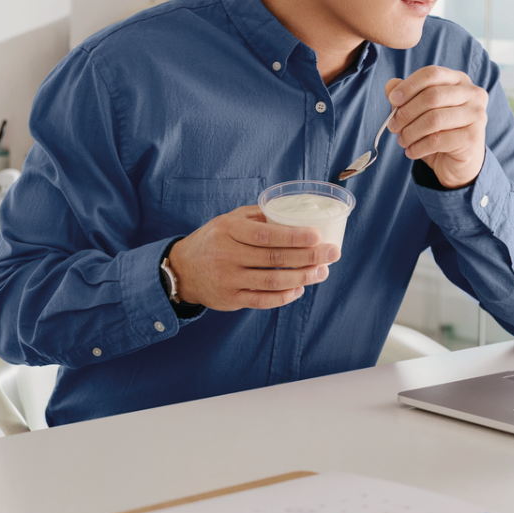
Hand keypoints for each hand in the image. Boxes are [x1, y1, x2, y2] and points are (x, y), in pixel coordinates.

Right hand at [169, 205, 339, 310]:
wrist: (181, 270)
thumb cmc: (212, 240)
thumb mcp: (228, 220)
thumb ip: (257, 216)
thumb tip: (293, 212)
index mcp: (228, 229)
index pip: (266, 234)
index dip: (294, 236)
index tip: (318, 235)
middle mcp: (227, 254)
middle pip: (274, 258)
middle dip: (308, 256)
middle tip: (332, 253)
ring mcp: (228, 279)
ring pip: (272, 281)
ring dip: (302, 277)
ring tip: (322, 272)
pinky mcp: (230, 299)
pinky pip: (262, 300)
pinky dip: (284, 296)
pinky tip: (300, 289)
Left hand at [386, 67, 487, 188]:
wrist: (459, 162)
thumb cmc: (439, 132)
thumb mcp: (419, 112)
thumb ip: (405, 96)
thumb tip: (391, 85)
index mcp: (459, 80)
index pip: (432, 74)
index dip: (409, 85)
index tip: (392, 99)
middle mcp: (472, 94)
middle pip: (432, 96)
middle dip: (406, 112)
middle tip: (393, 126)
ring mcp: (476, 115)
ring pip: (434, 119)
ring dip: (410, 132)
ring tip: (402, 141)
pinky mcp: (473, 138)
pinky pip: (437, 140)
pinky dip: (418, 147)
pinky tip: (412, 151)